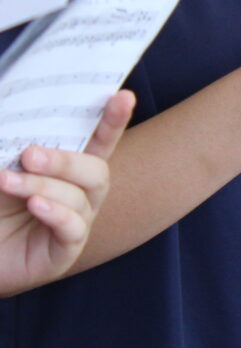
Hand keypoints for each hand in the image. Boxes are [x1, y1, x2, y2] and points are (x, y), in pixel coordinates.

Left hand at [0, 89, 133, 294]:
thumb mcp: (2, 168)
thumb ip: (13, 147)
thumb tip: (18, 127)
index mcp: (67, 171)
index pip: (98, 142)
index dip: (113, 120)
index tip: (122, 96)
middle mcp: (79, 194)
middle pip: (96, 169)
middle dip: (65, 160)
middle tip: (29, 154)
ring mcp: (75, 222)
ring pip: (80, 196)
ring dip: (43, 185)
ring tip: (6, 181)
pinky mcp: (64, 251)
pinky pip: (73, 228)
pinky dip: (56, 213)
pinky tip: (35, 206)